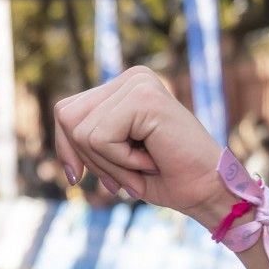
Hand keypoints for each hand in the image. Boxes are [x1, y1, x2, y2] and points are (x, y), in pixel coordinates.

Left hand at [52, 67, 232, 228]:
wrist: (207, 191)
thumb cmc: (164, 177)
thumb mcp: (110, 155)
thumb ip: (84, 135)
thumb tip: (61, 119)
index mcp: (122, 86)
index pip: (65, 112)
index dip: (67, 149)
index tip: (83, 177)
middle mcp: (131, 77)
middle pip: (68, 119)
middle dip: (89, 159)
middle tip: (125, 176)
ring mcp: (139, 83)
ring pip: (82, 133)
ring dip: (109, 164)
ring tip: (143, 165)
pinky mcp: (144, 97)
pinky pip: (100, 139)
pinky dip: (121, 162)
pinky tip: (150, 159)